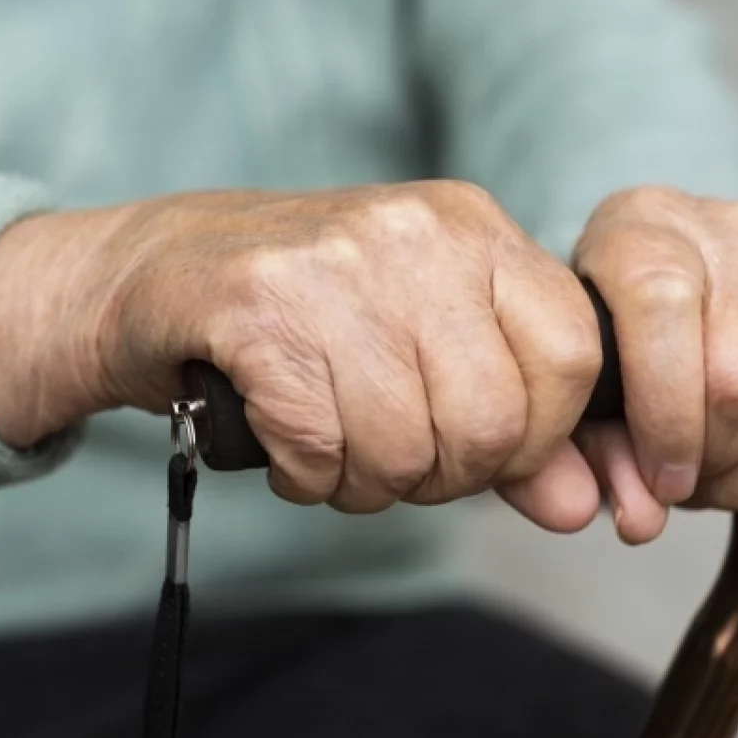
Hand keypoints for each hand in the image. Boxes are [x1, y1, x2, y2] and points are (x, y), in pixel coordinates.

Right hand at [0, 181, 607, 526]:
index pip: (572, 355)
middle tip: (388, 457)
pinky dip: (304, 476)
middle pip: (491, 421)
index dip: (537, 437)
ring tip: (331, 446)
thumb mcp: (425, 347)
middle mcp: (413, 233)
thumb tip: (582, 508)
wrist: (155, 273)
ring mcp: (334, 265)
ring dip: (364, 483)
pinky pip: (319, 450)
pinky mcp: (257, 308)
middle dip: (439, 476)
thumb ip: (515, 429)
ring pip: (402, 448)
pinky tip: (284, 442)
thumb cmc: (305, 316)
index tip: (481, 452)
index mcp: (471, 229)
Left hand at [567, 187, 737, 546]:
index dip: (664, 419)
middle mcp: (730, 235)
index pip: (663, 315)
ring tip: (719, 495)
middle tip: (685, 491)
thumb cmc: (597, 326)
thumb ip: (588, 445)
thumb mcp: (570, 370)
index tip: (658, 481)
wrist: (645, 261)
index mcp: (643, 233)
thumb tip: (642, 521)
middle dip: (716, 462)